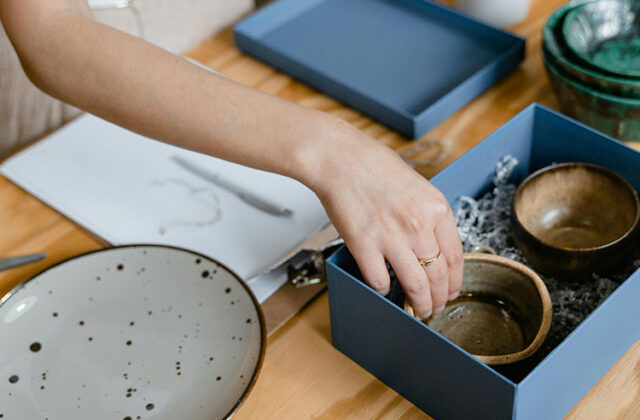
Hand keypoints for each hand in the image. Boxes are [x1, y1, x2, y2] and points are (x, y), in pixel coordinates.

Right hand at [306, 120, 462, 319]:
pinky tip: (384, 289)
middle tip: (434, 308)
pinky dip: (384, 291)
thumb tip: (432, 247)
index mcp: (436, 208)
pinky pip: (380, 281)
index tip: (450, 291)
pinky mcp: (365, 245)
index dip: (455, 282)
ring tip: (417, 310)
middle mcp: (419, 224)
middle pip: (438, 276)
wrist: (340, 158)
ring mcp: (392, 237)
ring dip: (418, 304)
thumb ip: (428, 216)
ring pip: (416, 285)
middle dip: (438, 300)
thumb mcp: (417, 186)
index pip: (456, 257)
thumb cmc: (372, 165)